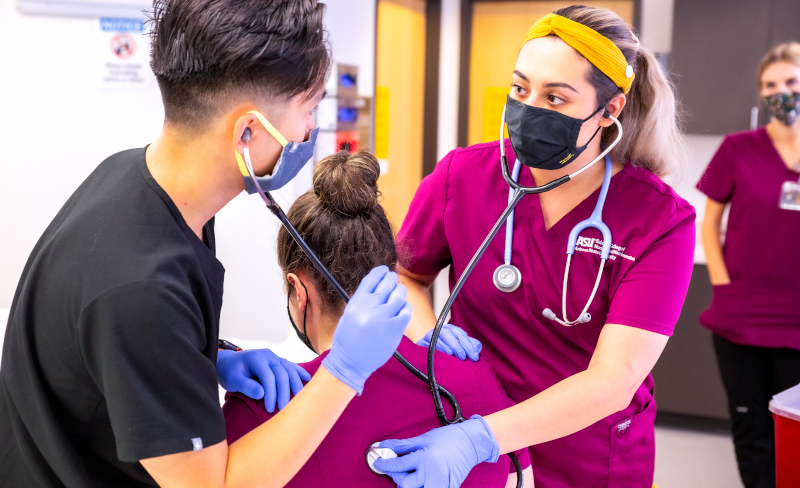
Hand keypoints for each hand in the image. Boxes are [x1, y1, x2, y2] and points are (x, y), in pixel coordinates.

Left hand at [216, 348, 310, 412]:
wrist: (228, 362)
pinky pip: (291, 366)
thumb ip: (246, 386)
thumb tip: (262, 394)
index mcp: (256, 358)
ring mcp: (274, 357)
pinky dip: (299, 372)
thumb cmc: (229, 372)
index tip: (270, 408)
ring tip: (298, 400)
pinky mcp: (277, 361)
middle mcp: (268, 356)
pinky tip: (307, 379)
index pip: (269, 376)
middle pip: (282, 373)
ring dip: (295, 384)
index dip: (271, 393)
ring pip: (290, 370)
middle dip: (284, 392)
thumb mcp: (233, 380)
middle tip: (283, 409)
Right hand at [321, 266, 411, 394]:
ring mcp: (384, 318)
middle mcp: (370, 308)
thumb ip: (362, 299)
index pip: (371, 279)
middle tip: (393, 280)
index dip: (380, 272)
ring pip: (399, 295)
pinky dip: (405, 307)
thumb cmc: (348, 340)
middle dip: (392, 279)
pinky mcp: (395, 329)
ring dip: (400, 292)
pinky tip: (401, 309)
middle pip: (387, 284)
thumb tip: (377, 285)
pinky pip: (406, 310)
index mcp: (356, 303)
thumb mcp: (349, 314)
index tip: (384, 270)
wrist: (351, 363)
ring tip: (398, 294)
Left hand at [374, 415, 499, 487]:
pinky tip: (422, 481)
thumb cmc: (448, 438)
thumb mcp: (423, 438)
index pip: (398, 466)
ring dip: (410, 486)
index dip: (385, 465)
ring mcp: (441, 482)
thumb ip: (403, 445)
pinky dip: (424, 487)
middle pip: (405, 484)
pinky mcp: (449, 487)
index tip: (379, 463)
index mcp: (424, 458)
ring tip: (409, 478)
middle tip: (395, 471)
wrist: (471, 442)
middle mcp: (431, 472)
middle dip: (397, 478)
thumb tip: (385, 446)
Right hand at [416, 323, 481, 360]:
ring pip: (437, 338)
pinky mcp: (421, 343)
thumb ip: (470, 345)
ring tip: (451, 354)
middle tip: (463, 357)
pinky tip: (437, 355)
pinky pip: (425, 345)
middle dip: (457, 345)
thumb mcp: (460, 345)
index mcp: (452, 330)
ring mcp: (430, 336)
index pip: (461, 334)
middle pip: (449, 334)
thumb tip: (478, 348)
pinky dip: (431, 349)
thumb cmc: (447, 348)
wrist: (428, 346)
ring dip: (444, 346)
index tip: (474, 357)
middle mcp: (440, 330)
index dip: (468, 345)